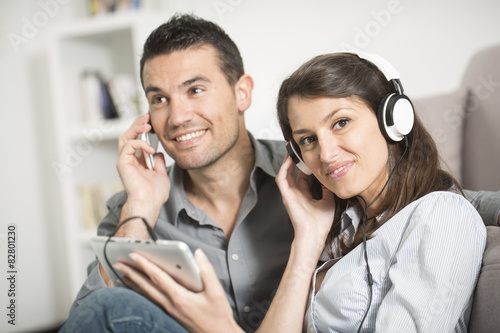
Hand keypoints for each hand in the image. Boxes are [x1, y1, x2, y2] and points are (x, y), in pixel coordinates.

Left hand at [114, 249, 242, 332]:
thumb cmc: (218, 316)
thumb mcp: (216, 291)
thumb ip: (207, 270)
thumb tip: (198, 254)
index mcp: (180, 297)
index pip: (158, 277)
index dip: (145, 264)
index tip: (134, 254)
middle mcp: (170, 305)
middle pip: (146, 286)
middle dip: (131, 273)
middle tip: (118, 263)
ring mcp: (168, 311)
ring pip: (146, 295)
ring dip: (133, 283)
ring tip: (121, 274)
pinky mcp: (170, 315)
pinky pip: (150, 302)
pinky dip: (140, 294)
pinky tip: (135, 290)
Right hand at [116, 114, 169, 226]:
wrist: (149, 202)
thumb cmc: (155, 194)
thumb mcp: (161, 174)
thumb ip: (158, 163)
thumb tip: (159, 154)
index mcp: (138, 162)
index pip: (137, 140)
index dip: (143, 130)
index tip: (152, 123)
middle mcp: (130, 160)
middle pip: (128, 136)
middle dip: (137, 124)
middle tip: (147, 117)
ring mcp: (125, 161)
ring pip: (125, 137)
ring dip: (135, 128)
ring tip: (147, 124)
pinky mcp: (122, 162)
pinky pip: (128, 145)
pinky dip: (139, 143)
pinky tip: (150, 148)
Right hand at [275, 155, 335, 256]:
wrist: (314, 234)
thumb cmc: (320, 223)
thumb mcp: (328, 201)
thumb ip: (327, 190)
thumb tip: (328, 178)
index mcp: (305, 196)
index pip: (302, 178)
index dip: (304, 167)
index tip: (308, 157)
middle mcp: (296, 194)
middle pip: (292, 174)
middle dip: (294, 161)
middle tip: (298, 149)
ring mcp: (290, 194)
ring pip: (285, 174)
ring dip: (287, 162)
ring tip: (291, 150)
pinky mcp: (286, 195)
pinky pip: (282, 178)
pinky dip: (284, 168)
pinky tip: (289, 159)